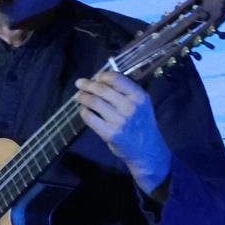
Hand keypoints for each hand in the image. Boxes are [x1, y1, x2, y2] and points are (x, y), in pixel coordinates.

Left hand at [74, 71, 170, 192]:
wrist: (146, 149)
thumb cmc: (140, 122)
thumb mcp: (140, 103)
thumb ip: (124, 91)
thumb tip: (99, 78)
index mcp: (139, 96)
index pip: (116, 79)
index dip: (101, 76)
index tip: (95, 77)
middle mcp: (130, 107)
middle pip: (102, 89)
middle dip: (87, 84)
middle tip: (79, 83)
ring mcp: (120, 121)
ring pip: (94, 102)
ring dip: (82, 97)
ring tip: (78, 96)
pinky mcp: (110, 133)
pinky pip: (90, 117)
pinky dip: (84, 111)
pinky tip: (84, 110)